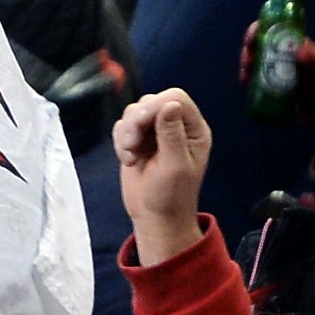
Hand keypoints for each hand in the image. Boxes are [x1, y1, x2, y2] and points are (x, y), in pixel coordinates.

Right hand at [112, 91, 212, 264]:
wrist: (155, 216)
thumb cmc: (171, 195)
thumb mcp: (175, 166)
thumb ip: (172, 134)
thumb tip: (170, 104)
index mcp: (194, 130)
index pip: (176, 98)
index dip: (155, 105)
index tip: (139, 124)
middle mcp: (177, 126)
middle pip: (152, 101)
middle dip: (136, 121)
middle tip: (131, 146)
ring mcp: (156, 132)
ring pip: (134, 111)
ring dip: (127, 132)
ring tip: (130, 156)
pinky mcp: (139, 139)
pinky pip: (123, 125)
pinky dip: (120, 140)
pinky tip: (128, 160)